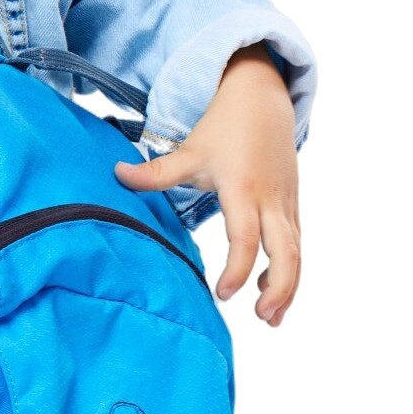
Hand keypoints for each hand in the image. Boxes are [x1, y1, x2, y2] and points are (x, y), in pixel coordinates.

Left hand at [113, 46, 302, 323]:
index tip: (223, 294)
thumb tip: (115, 175)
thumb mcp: (190, 149)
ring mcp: (286, 203)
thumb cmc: (224, 126)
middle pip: (288, 252)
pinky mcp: (293, 204)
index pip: (246, 239)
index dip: (238, 269)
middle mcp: (270, 199)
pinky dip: (288, 269)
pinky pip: (296, 243)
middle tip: (261, 317)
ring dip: (288, 286)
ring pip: (297, 252)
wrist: (262, 96)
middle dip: (279, 288)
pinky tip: (268, 289)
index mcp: (242, 189)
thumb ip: (157, 171)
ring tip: (270, 318)